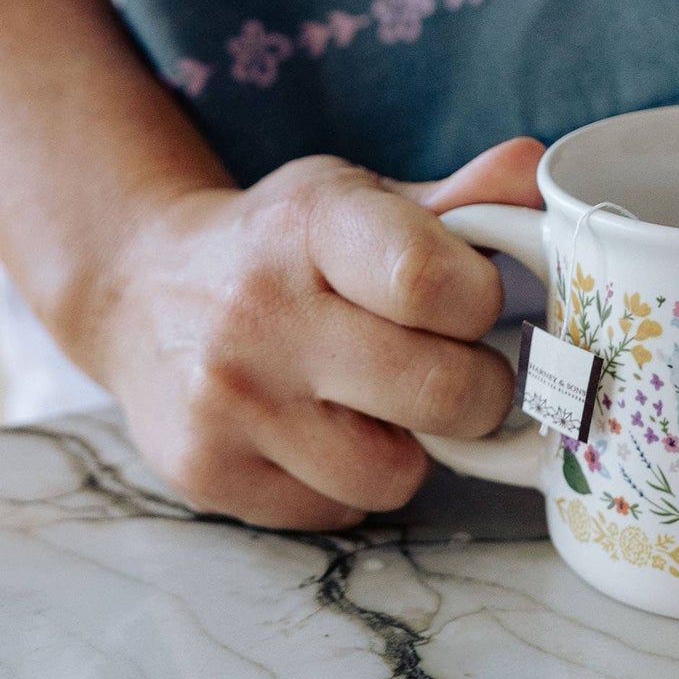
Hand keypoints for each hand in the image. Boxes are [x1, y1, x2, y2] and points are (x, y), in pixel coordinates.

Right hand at [76, 139, 543, 529]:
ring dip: (417, 444)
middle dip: (479, 387)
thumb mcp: (363, 198)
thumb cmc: (286, 242)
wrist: (142, 290)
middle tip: (458, 365)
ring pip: (398, 472)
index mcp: (313, 224)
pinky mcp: (207, 474)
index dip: (481, 300)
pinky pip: (341, 508)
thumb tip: (536, 170)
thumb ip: (461, 198)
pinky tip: (328, 427)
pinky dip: (355, 478)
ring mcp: (228, 402)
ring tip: (386, 398)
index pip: (428, 281)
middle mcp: (260, 313)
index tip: (475, 300)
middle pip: (439, 392)